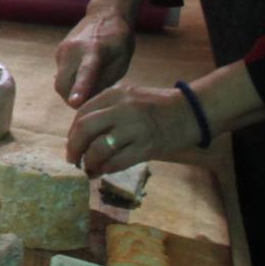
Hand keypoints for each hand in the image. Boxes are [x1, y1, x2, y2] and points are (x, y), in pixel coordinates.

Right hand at [54, 7, 137, 107]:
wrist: (104, 15)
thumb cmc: (118, 41)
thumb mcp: (121, 63)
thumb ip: (105, 81)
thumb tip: (88, 100)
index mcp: (94, 50)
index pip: (85, 72)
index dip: (80, 89)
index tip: (75, 103)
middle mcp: (73, 49)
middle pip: (63, 85)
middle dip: (72, 100)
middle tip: (91, 102)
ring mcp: (62, 50)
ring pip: (59, 82)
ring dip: (70, 91)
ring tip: (89, 86)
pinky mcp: (58, 52)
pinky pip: (61, 75)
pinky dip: (70, 82)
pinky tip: (83, 76)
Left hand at [66, 83, 201, 174]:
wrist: (192, 111)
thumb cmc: (158, 106)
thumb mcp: (129, 97)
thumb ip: (107, 109)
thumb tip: (82, 133)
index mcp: (115, 94)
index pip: (81, 113)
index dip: (72, 132)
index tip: (72, 145)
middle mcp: (122, 109)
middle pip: (84, 128)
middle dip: (74, 148)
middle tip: (73, 160)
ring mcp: (135, 128)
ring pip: (99, 148)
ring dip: (89, 162)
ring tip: (88, 169)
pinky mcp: (147, 147)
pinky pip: (118, 161)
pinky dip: (106, 169)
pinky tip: (103, 171)